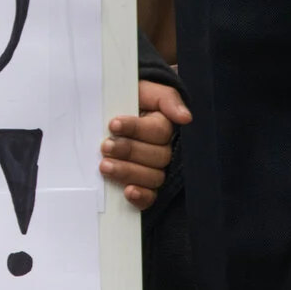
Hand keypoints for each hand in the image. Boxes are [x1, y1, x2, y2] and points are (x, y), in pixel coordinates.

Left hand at [103, 79, 190, 210]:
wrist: (105, 107)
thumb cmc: (125, 100)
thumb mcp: (145, 91)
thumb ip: (167, 99)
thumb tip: (186, 118)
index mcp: (162, 126)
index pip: (159, 132)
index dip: (136, 129)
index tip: (113, 124)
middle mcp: (160, 150)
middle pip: (157, 157)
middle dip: (129, 151)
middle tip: (105, 146)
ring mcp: (150, 170)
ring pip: (152, 177)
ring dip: (128, 172)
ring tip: (105, 166)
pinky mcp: (140, 186)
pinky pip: (150, 198)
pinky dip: (141, 197)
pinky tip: (128, 192)